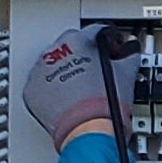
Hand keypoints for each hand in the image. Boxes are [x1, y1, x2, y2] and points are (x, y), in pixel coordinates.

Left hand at [22, 22, 134, 147]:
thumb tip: (130, 51)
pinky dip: (52, 88)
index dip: (109, 40)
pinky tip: (65, 98)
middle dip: (84, 52)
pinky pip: (41, 84)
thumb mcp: (126, 73)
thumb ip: (129, 55)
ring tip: (80, 87)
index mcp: (78, 41)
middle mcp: (54, 52)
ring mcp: (39, 72)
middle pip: (71, 43)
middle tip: (96, 69)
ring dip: (66, 69)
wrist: (88, 131)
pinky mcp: (31, 91)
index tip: (113, 49)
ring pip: (53, 63)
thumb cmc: (105, 105)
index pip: (96, 30)